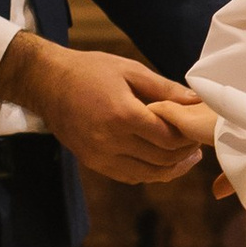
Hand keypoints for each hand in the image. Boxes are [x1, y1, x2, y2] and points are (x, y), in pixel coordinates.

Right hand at [2, 32, 212, 182]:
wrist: (47, 83)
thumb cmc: (90, 71)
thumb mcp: (130, 70)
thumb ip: (164, 88)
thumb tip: (196, 100)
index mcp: (122, 115)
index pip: (167, 138)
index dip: (188, 137)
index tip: (197, 129)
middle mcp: (110, 141)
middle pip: (160, 158)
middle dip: (184, 153)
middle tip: (197, 144)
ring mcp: (100, 156)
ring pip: (147, 174)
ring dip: (171, 169)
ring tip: (186, 157)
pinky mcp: (93, 163)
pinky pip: (129, 176)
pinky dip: (150, 173)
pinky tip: (161, 163)